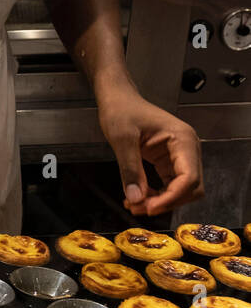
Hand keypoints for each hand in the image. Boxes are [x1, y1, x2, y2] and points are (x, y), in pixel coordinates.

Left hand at [97, 88, 202, 215]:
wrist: (118, 99)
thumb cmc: (122, 110)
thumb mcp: (122, 138)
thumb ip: (130, 169)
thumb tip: (136, 198)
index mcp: (183, 139)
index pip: (189, 177)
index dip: (172, 197)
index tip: (149, 207)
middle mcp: (187, 149)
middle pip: (190, 187)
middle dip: (166, 202)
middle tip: (138, 208)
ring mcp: (180, 156)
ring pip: (181, 189)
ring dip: (161, 201)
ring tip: (134, 204)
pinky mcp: (168, 162)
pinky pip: (169, 185)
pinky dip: (156, 195)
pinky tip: (137, 196)